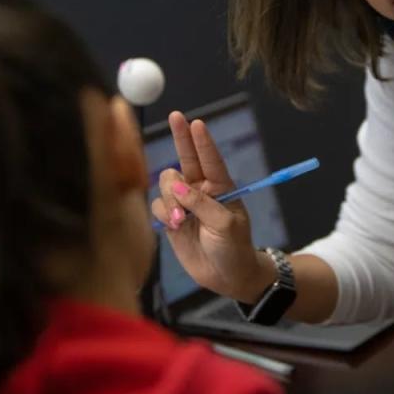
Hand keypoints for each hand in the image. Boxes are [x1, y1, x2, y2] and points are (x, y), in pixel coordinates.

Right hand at [150, 111, 273, 301]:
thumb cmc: (234, 248)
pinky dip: (163, 212)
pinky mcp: (171, 219)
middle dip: (181, 137)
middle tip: (176, 116)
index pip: (210, 158)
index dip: (202, 140)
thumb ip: (201, 203)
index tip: (196, 122)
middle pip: (186, 158)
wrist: (227, 277)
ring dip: (170, 197)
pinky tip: (174, 225)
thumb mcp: (225, 224)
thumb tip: (177, 186)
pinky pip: (158, 205)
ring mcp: (184, 203)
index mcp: (221, 187)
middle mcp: (201, 189)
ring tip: (181, 220)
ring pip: (166, 183)